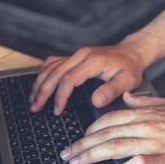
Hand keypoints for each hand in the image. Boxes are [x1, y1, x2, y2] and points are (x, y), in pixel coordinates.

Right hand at [29, 41, 146, 114]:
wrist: (131, 53)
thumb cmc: (130, 68)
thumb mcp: (127, 81)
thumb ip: (111, 91)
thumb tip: (95, 101)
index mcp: (93, 61)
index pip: (69, 79)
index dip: (60, 96)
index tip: (57, 110)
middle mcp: (81, 55)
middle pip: (55, 72)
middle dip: (43, 92)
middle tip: (35, 108)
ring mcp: (76, 55)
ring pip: (50, 67)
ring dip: (39, 83)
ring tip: (32, 99)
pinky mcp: (74, 57)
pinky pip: (53, 63)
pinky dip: (43, 74)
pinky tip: (39, 84)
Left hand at [59, 92, 164, 163]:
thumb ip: (145, 101)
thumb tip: (126, 98)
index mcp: (145, 114)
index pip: (108, 120)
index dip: (89, 130)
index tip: (77, 139)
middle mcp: (145, 126)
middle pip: (105, 134)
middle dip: (82, 145)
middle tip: (66, 155)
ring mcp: (154, 143)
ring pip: (115, 147)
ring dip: (92, 156)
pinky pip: (140, 163)